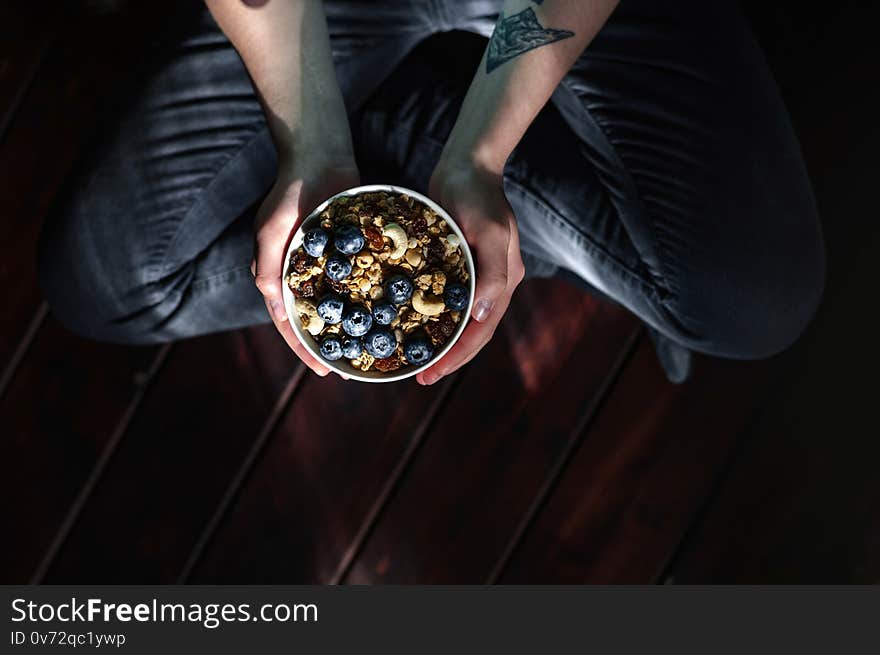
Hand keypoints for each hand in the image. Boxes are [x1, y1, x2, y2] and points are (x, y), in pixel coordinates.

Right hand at [252, 157, 359, 375]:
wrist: (320, 155)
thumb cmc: (290, 192)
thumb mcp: (272, 231)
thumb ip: (270, 268)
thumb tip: (276, 307)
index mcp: (280, 274)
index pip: (290, 322)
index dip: (304, 348)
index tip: (323, 370)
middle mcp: (304, 273)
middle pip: (318, 319)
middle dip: (331, 344)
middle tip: (352, 367)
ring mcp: (329, 263)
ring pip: (341, 303)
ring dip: (353, 325)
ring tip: (372, 347)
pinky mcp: (352, 250)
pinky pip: (362, 278)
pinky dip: (371, 295)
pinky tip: (387, 311)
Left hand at [417, 161, 524, 384]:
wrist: (467, 164)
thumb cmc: (477, 195)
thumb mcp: (488, 232)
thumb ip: (492, 274)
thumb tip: (482, 314)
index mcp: (505, 281)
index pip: (481, 331)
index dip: (457, 356)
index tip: (431, 373)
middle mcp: (493, 283)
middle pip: (472, 333)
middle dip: (449, 358)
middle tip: (421, 377)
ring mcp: (476, 274)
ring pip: (459, 320)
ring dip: (441, 342)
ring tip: (416, 359)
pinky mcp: (458, 265)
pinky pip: (446, 299)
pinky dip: (431, 317)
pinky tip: (409, 324)